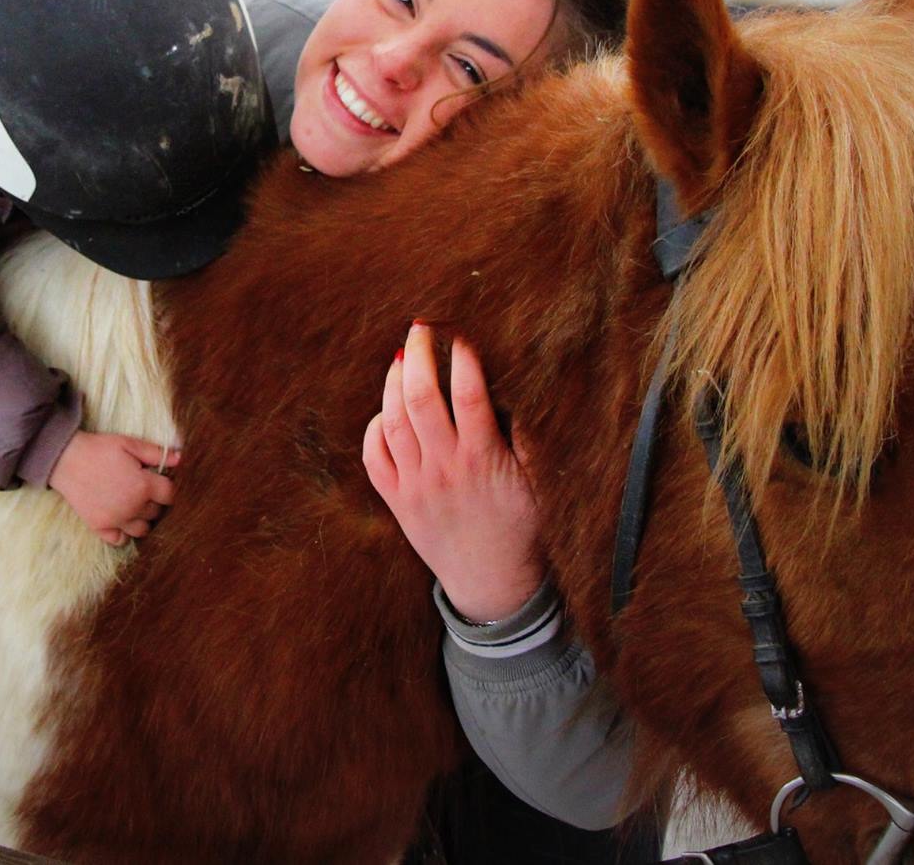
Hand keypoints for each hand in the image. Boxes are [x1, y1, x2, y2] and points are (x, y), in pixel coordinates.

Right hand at [49, 430, 179, 546]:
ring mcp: (116, 520)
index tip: (162, 482)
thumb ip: (157, 453)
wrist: (65, 459)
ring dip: (143, 518)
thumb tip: (182, 459)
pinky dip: (124, 533)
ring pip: (142, 529)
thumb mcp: (129, 444)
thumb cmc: (99, 449)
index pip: (170, 495)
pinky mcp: (99, 527)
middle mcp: (132, 507)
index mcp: (143, 486)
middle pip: (157, 512)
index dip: (169, 488)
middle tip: (144, 488)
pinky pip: (120, 540)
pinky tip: (121, 519)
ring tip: (134, 504)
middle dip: (155, 501)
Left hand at [363, 323, 546, 621]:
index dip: (463, 359)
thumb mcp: (539, 483)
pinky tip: (385, 410)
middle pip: (421, 398)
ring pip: (393, 421)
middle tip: (420, 329)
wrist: (493, 584)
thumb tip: (516, 390)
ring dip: (393, 383)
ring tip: (401, 358)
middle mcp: (444, 468)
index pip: (468, 395)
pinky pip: (375, 457)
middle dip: (418, 355)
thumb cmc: (523, 529)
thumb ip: (528, 437)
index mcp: (483, 459)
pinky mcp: (397, 502)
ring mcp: (415, 485)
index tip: (461, 336)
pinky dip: (375, 427)